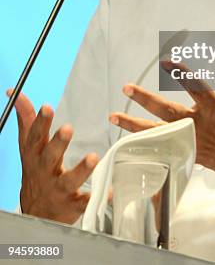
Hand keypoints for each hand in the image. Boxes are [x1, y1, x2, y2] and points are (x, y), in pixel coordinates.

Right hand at [7, 90, 98, 223]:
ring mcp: (58, 189)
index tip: (47, 107)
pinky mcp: (72, 204)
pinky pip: (85, 202)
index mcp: (35, 155)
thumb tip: (16, 93)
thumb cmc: (35, 171)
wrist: (37, 211)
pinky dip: (96, 198)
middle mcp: (45, 171)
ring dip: (81, 169)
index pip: (35, 137)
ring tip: (94, 158)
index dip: (40, 122)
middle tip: (67, 128)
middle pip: (50, 157)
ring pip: (69, 180)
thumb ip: (26, 119)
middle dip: (58, 143)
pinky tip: (109, 191)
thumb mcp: (28, 146)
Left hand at [109, 61, 214, 184]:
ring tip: (114, 116)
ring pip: (159, 133)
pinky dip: (146, 146)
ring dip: (135, 125)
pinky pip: (164, 149)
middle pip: (168, 112)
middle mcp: (201, 126)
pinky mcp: (191, 154)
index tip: (167, 62)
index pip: (196, 89)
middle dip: (145, 100)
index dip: (181, 75)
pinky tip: (128, 143)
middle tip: (127, 88)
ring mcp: (194, 142)